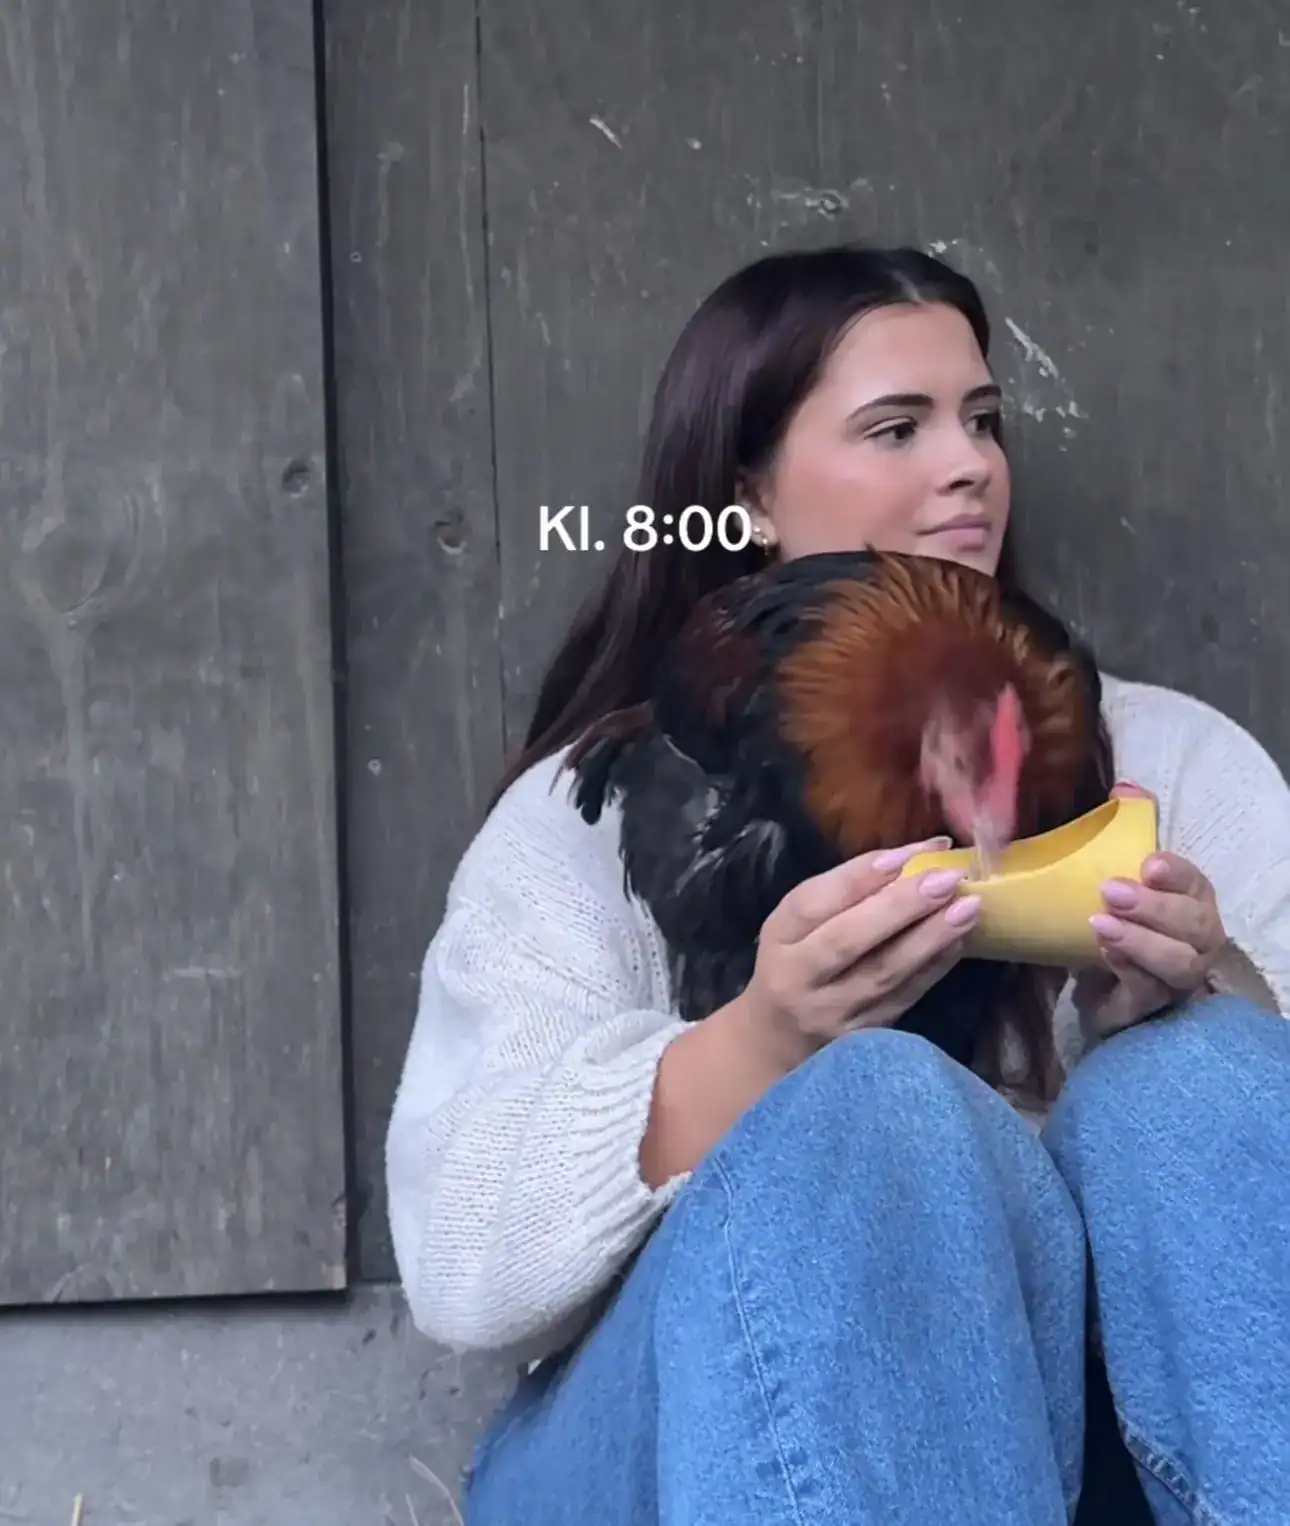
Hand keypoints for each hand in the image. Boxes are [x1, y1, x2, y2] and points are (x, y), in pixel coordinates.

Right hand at [735, 837, 981, 1068]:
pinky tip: (959, 940)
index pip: (812, 904)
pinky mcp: (864, 1037)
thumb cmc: (795, 961)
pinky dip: (934, 967)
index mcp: (779, 938)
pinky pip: (904, 997)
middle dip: (901, 906)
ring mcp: (833, 1013)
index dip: (857, 878)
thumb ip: (840, 894)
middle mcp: (799, 978)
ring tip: (968, 907)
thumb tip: (910, 858)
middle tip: (947, 878)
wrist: (780, 1037)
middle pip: (848, 941)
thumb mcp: (796, 924)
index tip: (904, 856)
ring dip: (930, 938)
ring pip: (884, 973)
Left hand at [1074, 782, 1226, 1037]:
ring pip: (1179, 963)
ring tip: (1100, 925)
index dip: (1178, 873)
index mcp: (1192, 900)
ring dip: (1142, 942)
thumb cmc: (1116, 918)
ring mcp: (1177, 976)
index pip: (1197, 883)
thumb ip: (1123, 826)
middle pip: (1195, 925)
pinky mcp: (1149, 1005)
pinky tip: (1103, 953)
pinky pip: (1148, 991)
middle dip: (1156, 907)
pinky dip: (1128, 970)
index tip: (1149, 864)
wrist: (1093, 979)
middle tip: (1110, 891)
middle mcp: (1196, 939)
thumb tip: (1124, 788)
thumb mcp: (1116, 869)